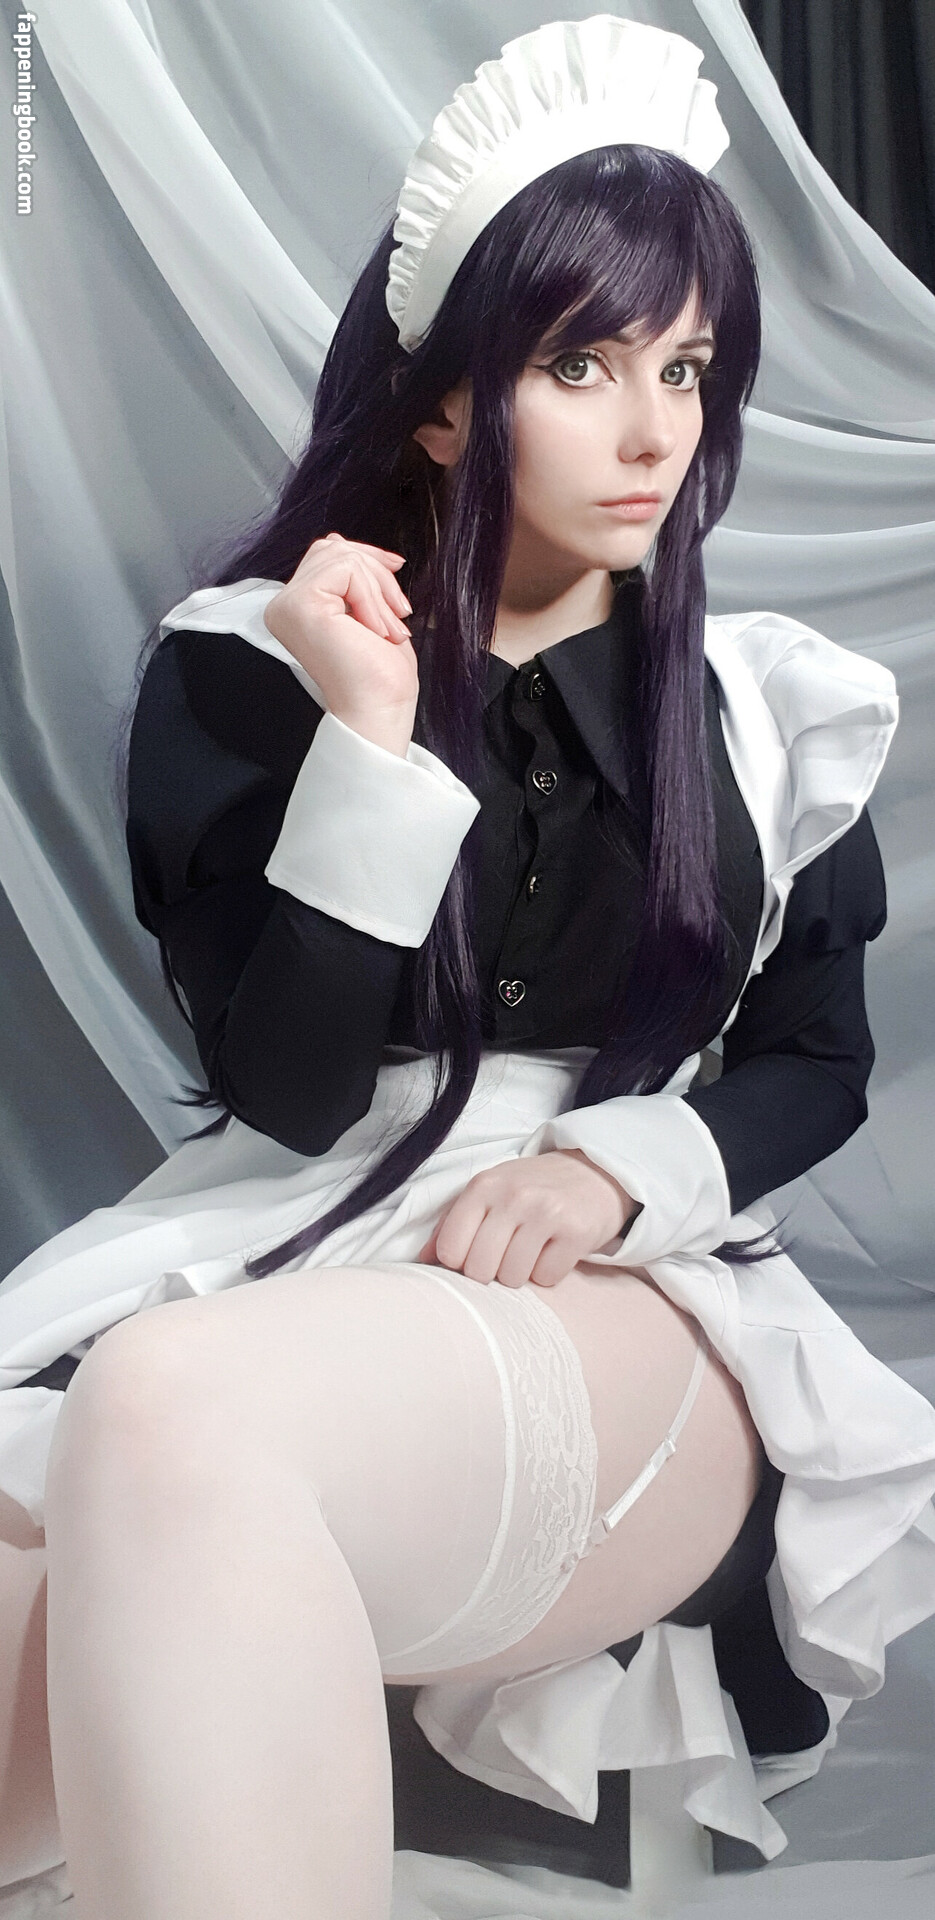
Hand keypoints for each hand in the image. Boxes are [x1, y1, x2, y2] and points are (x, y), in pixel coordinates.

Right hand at [262, 533, 417, 737]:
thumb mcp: (366, 610)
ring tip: (387, 629)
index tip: (397, 578)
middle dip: (377, 574)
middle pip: (334, 547)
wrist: (380, 709)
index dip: (369, 559)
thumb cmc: (379, 675)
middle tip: (398, 616)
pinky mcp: (301, 605)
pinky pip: (347, 570)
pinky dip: (373, 597)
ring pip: (344, 555)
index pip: (327, 554)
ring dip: (380, 590)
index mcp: (296, 607)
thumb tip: (341, 540)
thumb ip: (349, 577)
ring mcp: (287, 605)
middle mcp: (283, 605)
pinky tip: (375, 630)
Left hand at [414, 1148, 640, 1289]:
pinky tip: (553, 1250)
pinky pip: (547, 1279)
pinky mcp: (576, 1232)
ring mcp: (547, 1212)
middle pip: (479, 1269)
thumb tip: (421, 1261)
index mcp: (483, 1186)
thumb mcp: (489, 1193)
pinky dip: (548, 1273)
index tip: (475, 1252)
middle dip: (491, 1271)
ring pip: (513, 1278)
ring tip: (530, 1250)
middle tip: (506, 1254)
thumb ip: (453, 1224)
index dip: (460, 1262)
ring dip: (521, 1274)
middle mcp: (513, 1196)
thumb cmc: (531, 1188)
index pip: (449, 1249)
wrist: (593, 1173)